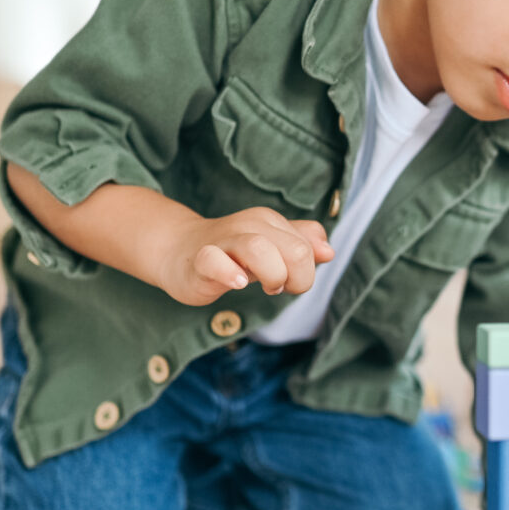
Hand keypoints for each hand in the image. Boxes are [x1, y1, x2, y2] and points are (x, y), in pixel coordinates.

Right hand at [158, 206, 333, 305]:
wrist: (178, 252)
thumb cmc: (231, 253)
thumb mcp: (271, 246)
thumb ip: (301, 243)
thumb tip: (329, 251)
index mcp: (270, 222)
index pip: (308, 247)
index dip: (304, 273)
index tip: (286, 281)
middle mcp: (249, 226)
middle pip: (295, 250)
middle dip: (295, 278)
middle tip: (275, 287)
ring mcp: (223, 241)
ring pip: (260, 249)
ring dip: (271, 275)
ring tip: (259, 285)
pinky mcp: (200, 260)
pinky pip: (214, 261)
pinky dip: (229, 273)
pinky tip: (236, 283)